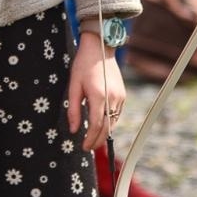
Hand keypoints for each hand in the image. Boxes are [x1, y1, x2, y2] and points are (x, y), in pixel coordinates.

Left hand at [68, 28, 126, 150]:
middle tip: (88, 148)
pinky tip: (101, 125)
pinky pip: (117, 114)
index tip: (84, 147)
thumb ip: (73, 109)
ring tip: (93, 139)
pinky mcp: (123, 95)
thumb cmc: (83, 66)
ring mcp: (120, 97)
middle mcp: (112, 98)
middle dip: (98, 140)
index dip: (90, 139)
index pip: (96, 125)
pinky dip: (110, 122)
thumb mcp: (73, 86)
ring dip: (105, 133)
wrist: (99, 48)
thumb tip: (73, 130)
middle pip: (107, 128)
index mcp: (98, 96)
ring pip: (113, 122)